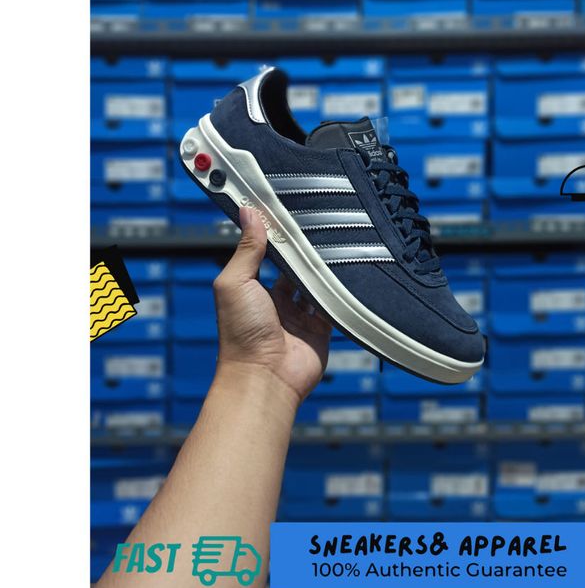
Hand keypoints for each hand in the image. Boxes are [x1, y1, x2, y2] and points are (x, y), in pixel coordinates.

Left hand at [212, 207, 331, 405]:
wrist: (264, 377)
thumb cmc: (240, 334)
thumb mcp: (235, 283)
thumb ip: (246, 249)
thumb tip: (247, 212)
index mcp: (253, 288)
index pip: (267, 254)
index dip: (277, 235)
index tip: (288, 210)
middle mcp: (276, 300)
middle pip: (295, 267)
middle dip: (304, 251)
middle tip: (319, 225)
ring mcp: (300, 315)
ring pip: (316, 283)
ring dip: (323, 270)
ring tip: (335, 246)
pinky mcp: (321, 329)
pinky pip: (333, 305)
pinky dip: (339, 292)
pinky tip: (346, 274)